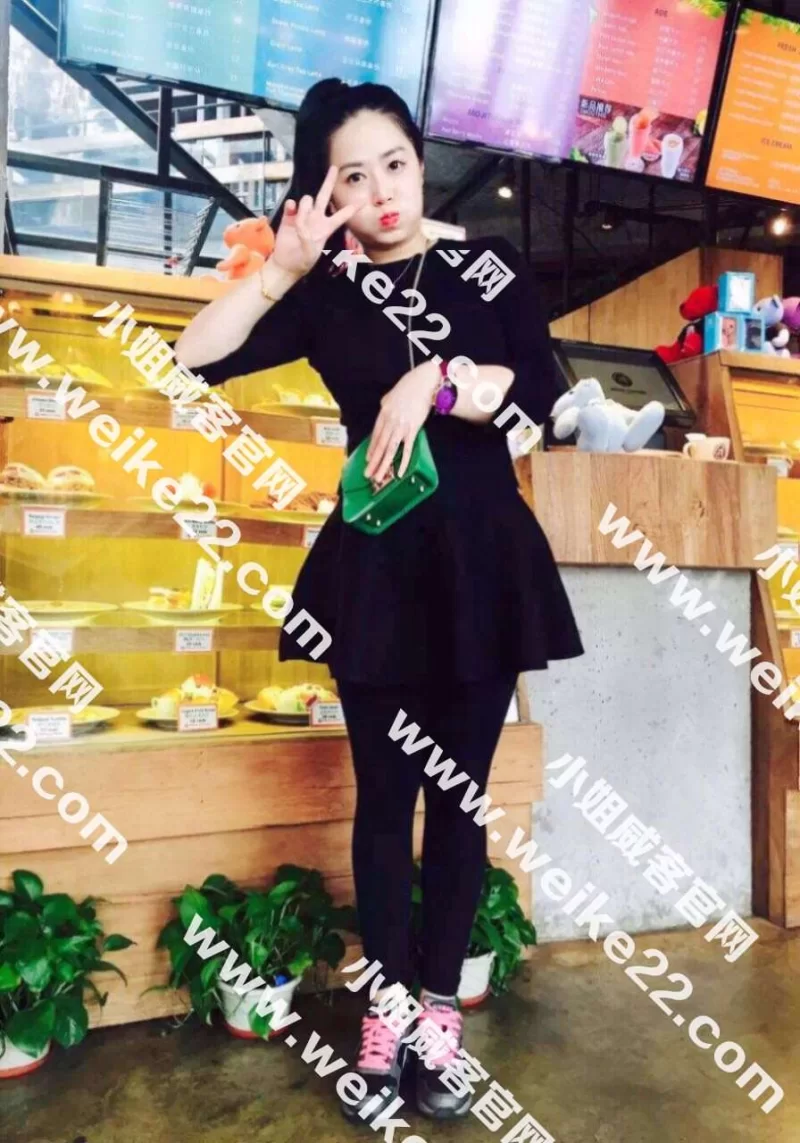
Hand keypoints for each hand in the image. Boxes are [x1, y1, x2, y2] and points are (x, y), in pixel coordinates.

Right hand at [271, 166, 360, 279]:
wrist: (286, 264)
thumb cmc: (302, 262)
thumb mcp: (310, 254)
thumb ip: (307, 239)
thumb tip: (302, 226)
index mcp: (326, 228)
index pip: (341, 216)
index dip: (351, 209)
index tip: (362, 201)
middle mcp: (316, 219)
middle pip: (324, 196)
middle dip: (329, 182)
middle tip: (334, 168)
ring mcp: (303, 216)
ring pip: (306, 199)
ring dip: (304, 207)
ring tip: (300, 223)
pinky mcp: (289, 217)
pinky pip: (291, 204)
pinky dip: (291, 206)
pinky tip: (291, 212)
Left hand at [365, 361, 439, 483]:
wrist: (423, 383)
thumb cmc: (408, 387)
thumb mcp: (390, 395)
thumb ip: (385, 406)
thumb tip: (384, 413)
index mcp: (383, 414)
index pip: (375, 435)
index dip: (371, 449)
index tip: (367, 460)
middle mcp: (390, 422)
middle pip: (380, 446)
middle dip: (373, 462)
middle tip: (368, 475)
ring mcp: (401, 427)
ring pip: (390, 450)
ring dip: (383, 465)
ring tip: (378, 477)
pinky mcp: (413, 430)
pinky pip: (407, 449)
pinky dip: (403, 462)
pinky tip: (399, 472)